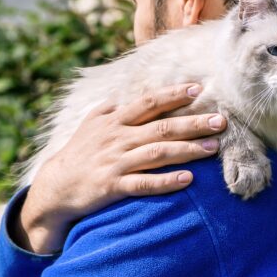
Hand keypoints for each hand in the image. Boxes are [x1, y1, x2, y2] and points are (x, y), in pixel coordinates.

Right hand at [13, 83, 226, 253]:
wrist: (55, 187)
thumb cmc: (79, 153)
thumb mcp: (91, 125)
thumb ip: (110, 109)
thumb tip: (124, 94)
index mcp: (114, 120)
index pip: (148, 103)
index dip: (172, 95)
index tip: (197, 88)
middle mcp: (118, 138)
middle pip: (161, 127)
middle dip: (193, 123)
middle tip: (220, 121)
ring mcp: (116, 162)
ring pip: (158, 154)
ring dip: (187, 150)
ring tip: (213, 149)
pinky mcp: (113, 186)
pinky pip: (143, 183)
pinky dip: (166, 181)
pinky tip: (187, 179)